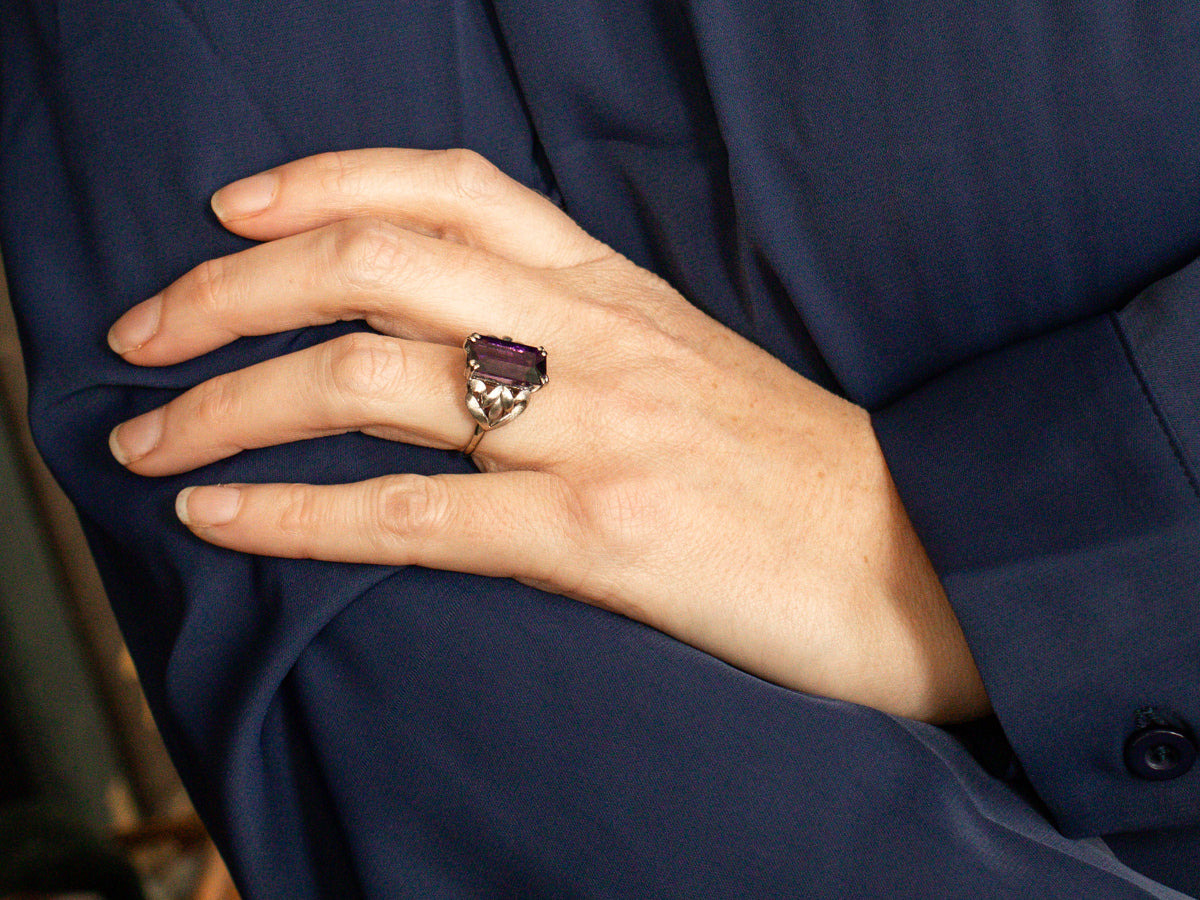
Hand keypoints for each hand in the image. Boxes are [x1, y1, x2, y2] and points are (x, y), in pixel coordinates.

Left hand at [108, 149, 988, 721]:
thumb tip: (470, 353)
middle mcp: (593, 338)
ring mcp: (594, 431)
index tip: (232, 212)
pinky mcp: (600, 535)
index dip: (321, 181)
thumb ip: (585, 341)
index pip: (448, 186)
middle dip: (227, 289)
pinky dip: (297, 513)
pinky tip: (221, 515)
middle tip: (143, 331)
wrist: (929, 559)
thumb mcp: (693, 367)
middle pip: (371, 263)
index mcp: (616, 291)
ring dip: (228, 400)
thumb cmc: (804, 474)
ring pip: (367, 378)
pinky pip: (412, 513)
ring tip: (144, 438)